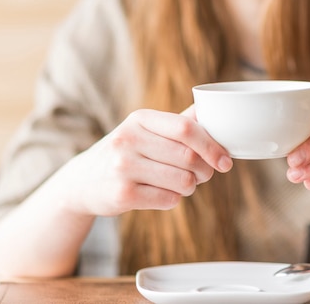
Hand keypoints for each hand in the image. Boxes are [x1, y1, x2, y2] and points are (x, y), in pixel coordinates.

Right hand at [60, 107, 232, 216]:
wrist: (83, 182)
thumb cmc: (126, 153)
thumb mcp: (145, 130)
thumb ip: (178, 122)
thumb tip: (212, 109)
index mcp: (140, 118)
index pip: (186, 128)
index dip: (212, 146)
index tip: (226, 161)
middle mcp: (128, 139)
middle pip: (189, 158)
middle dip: (204, 171)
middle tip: (201, 176)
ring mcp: (122, 167)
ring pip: (183, 181)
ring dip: (189, 187)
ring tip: (178, 184)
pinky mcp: (122, 194)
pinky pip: (169, 200)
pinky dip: (173, 200)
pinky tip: (159, 194)